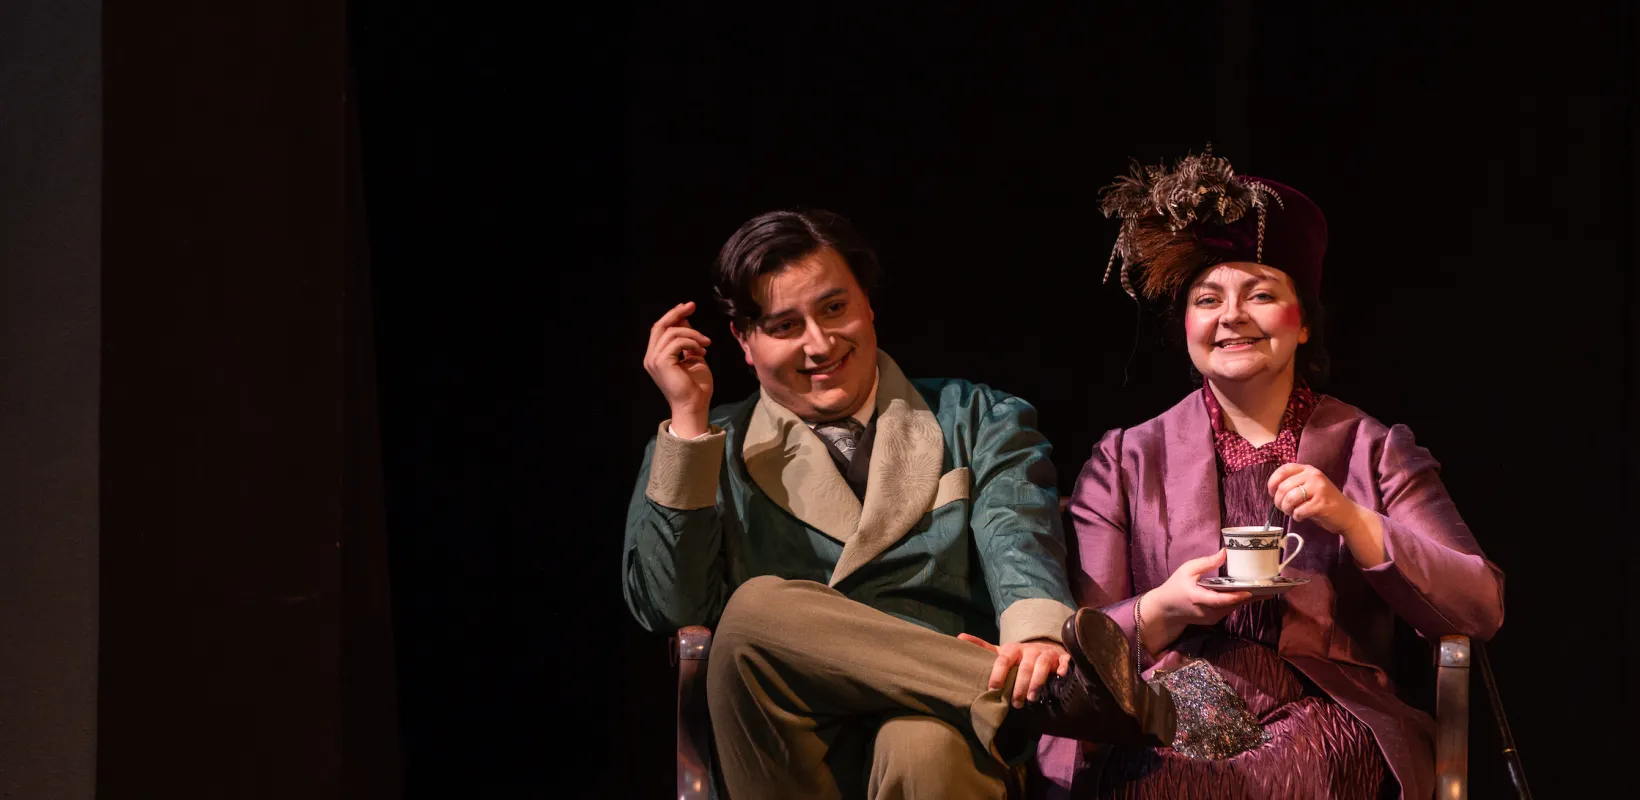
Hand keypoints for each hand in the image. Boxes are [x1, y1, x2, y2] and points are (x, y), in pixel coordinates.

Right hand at [643, 301, 713, 436]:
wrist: (694, 406)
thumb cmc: (696, 387)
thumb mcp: (692, 356)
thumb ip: (686, 340)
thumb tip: (684, 321)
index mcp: (656, 356)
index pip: (660, 329)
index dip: (673, 316)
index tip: (688, 307)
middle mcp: (651, 357)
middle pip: (660, 326)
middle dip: (677, 313)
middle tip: (692, 306)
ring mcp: (654, 360)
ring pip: (672, 332)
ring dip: (693, 334)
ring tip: (706, 343)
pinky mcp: (661, 362)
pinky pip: (676, 341)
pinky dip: (692, 342)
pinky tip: (702, 352)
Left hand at [956, 634, 1070, 708]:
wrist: (1044, 648)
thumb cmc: (1019, 656)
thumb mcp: (1002, 652)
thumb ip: (982, 648)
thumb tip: (959, 638)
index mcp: (1013, 649)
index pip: (1003, 659)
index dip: (998, 673)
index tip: (992, 688)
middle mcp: (1029, 650)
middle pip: (1024, 667)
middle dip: (1019, 685)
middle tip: (1015, 704)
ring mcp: (1046, 653)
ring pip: (1042, 666)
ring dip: (1037, 682)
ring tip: (1031, 699)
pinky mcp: (1061, 658)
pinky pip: (1064, 662)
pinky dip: (1063, 668)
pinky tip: (1061, 677)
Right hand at [1140, 549, 1259, 654]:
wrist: (1166, 610)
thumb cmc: (1175, 587)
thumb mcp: (1187, 570)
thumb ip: (1206, 562)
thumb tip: (1225, 552)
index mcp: (1199, 598)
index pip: (1221, 600)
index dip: (1238, 596)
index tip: (1252, 590)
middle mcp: (1207, 612)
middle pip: (1233, 604)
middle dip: (1251, 596)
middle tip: (1270, 588)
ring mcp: (1212, 618)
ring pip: (1233, 607)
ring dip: (1247, 599)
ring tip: (1266, 589)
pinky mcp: (1214, 620)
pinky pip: (1229, 609)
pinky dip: (1239, 601)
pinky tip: (1251, 592)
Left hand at [1268, 462, 1386, 566]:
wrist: (1347, 514)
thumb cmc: (1323, 501)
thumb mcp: (1309, 486)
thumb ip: (1293, 484)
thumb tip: (1273, 491)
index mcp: (1308, 469)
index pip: (1283, 470)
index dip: (1273, 482)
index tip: (1272, 493)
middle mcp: (1313, 476)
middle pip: (1283, 487)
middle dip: (1279, 501)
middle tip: (1284, 508)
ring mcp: (1319, 489)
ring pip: (1290, 498)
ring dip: (1287, 509)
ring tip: (1293, 512)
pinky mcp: (1322, 503)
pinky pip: (1299, 510)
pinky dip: (1297, 516)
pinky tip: (1301, 517)